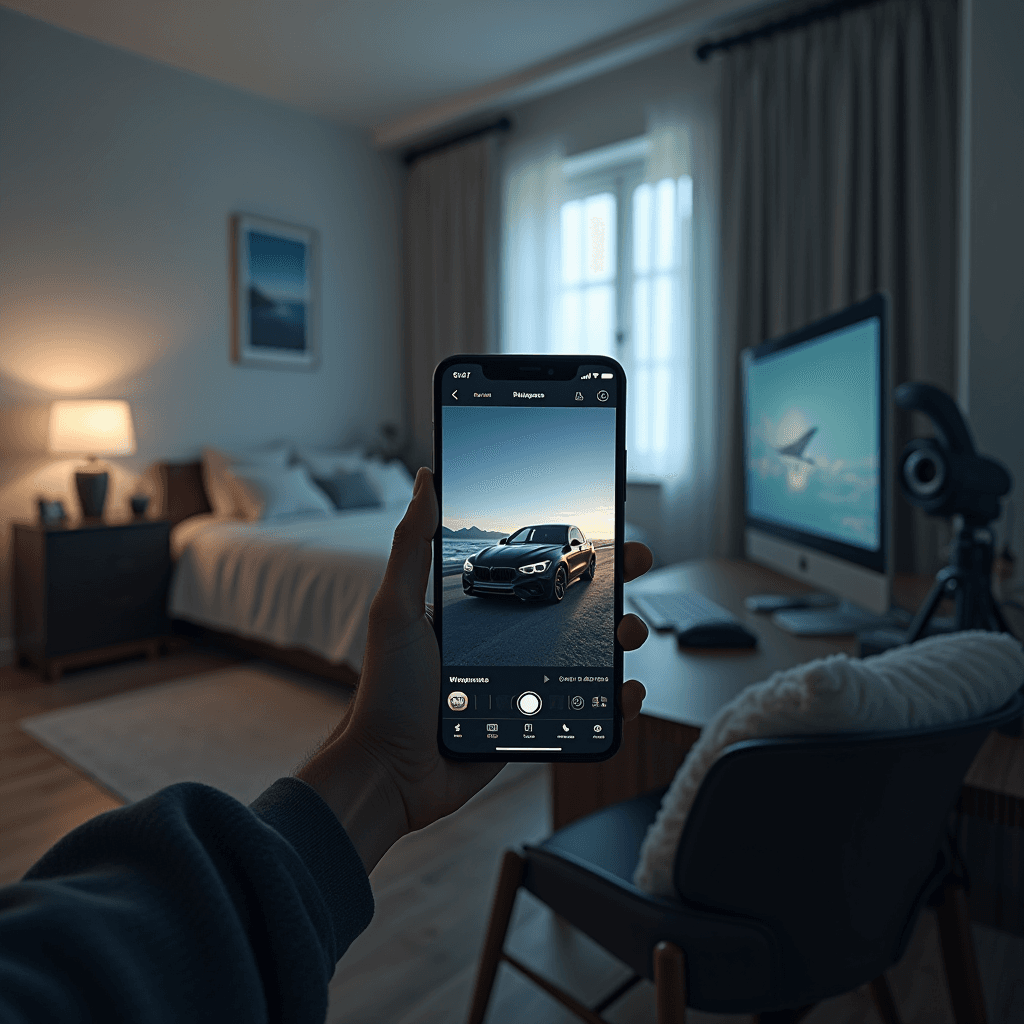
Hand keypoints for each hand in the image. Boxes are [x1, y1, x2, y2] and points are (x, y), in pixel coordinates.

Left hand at [296, 468, 652, 872]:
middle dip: (612, 585)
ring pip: (588, 655)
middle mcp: (507, 646)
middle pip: (573, 609)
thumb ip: (413, 545)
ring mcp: (524, 684)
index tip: (603, 526)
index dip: (571, 550)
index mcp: (480, 616)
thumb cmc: (389, 690)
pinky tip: (628, 691)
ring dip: (621, 638)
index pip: (535, 572)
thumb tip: (425, 479)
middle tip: (638, 564)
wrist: (392, 771)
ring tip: (629, 634)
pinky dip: (616, 699)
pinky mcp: (536, 723)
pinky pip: (588, 708)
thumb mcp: (397, 609)